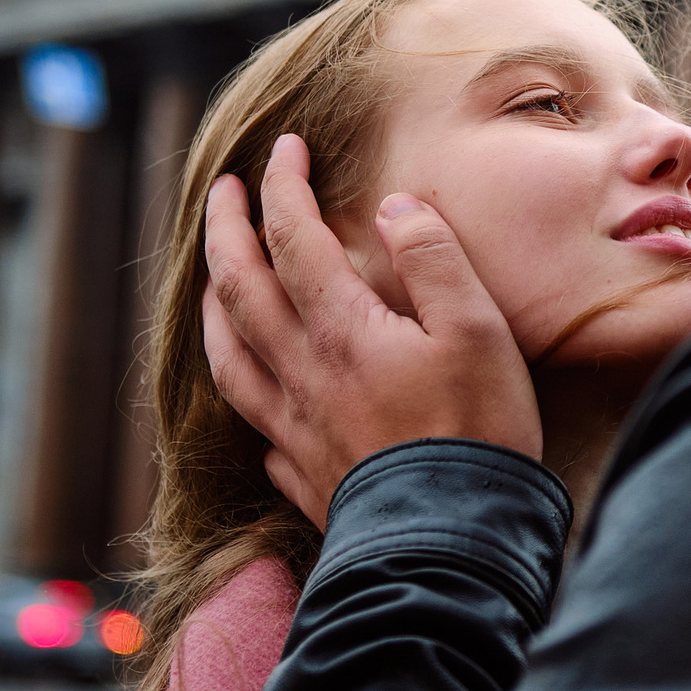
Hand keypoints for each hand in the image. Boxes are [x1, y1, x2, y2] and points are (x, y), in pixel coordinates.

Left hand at [202, 134, 542, 524]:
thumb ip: (433, 258)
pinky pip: (254, 423)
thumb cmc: (477, 432)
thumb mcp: (479, 329)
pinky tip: (257, 387)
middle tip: (224, 190)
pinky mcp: (303, 473)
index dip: (284, 185)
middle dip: (226, 230)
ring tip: (212, 279)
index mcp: (342, 328)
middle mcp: (301, 372)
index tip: (286, 147)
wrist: (452, 543)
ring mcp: (293, 427)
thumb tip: (392, 206)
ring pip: (228, 354)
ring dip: (213, 304)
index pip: (293, 237)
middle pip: (238, 287)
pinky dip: (246, 389)